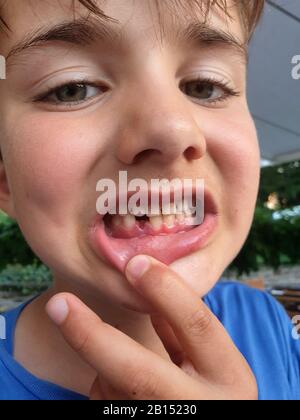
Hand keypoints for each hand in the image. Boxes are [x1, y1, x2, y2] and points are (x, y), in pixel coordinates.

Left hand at [45, 255, 257, 399]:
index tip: (133, 262)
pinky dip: (106, 385)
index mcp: (230, 377)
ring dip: (106, 366)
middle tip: (59, 304)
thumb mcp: (213, 360)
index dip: (165, 290)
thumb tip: (146, 281)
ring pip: (113, 389)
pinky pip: (105, 402)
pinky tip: (127, 390)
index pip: (198, 325)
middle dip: (92, 336)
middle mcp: (202, 407)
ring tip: (128, 365)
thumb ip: (182, 327)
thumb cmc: (214, 390)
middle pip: (137, 373)